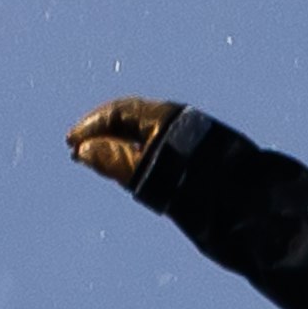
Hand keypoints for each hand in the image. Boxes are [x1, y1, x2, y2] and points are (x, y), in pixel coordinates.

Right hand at [65, 96, 179, 187]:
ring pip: (139, 133)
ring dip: (113, 143)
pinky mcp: (186, 152)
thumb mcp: (146, 170)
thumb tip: (83, 149)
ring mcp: (180, 136)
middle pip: (127, 120)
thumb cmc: (190, 181)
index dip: (90, 126)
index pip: (117, 112)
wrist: (236, 196)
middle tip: (77, 148)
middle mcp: (172, 121)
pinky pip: (150, 144)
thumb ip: (113, 158)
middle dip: (99, 133)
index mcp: (163, 116)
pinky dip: (129, 152)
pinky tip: (121, 163)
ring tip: (94, 157)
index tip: (71, 142)